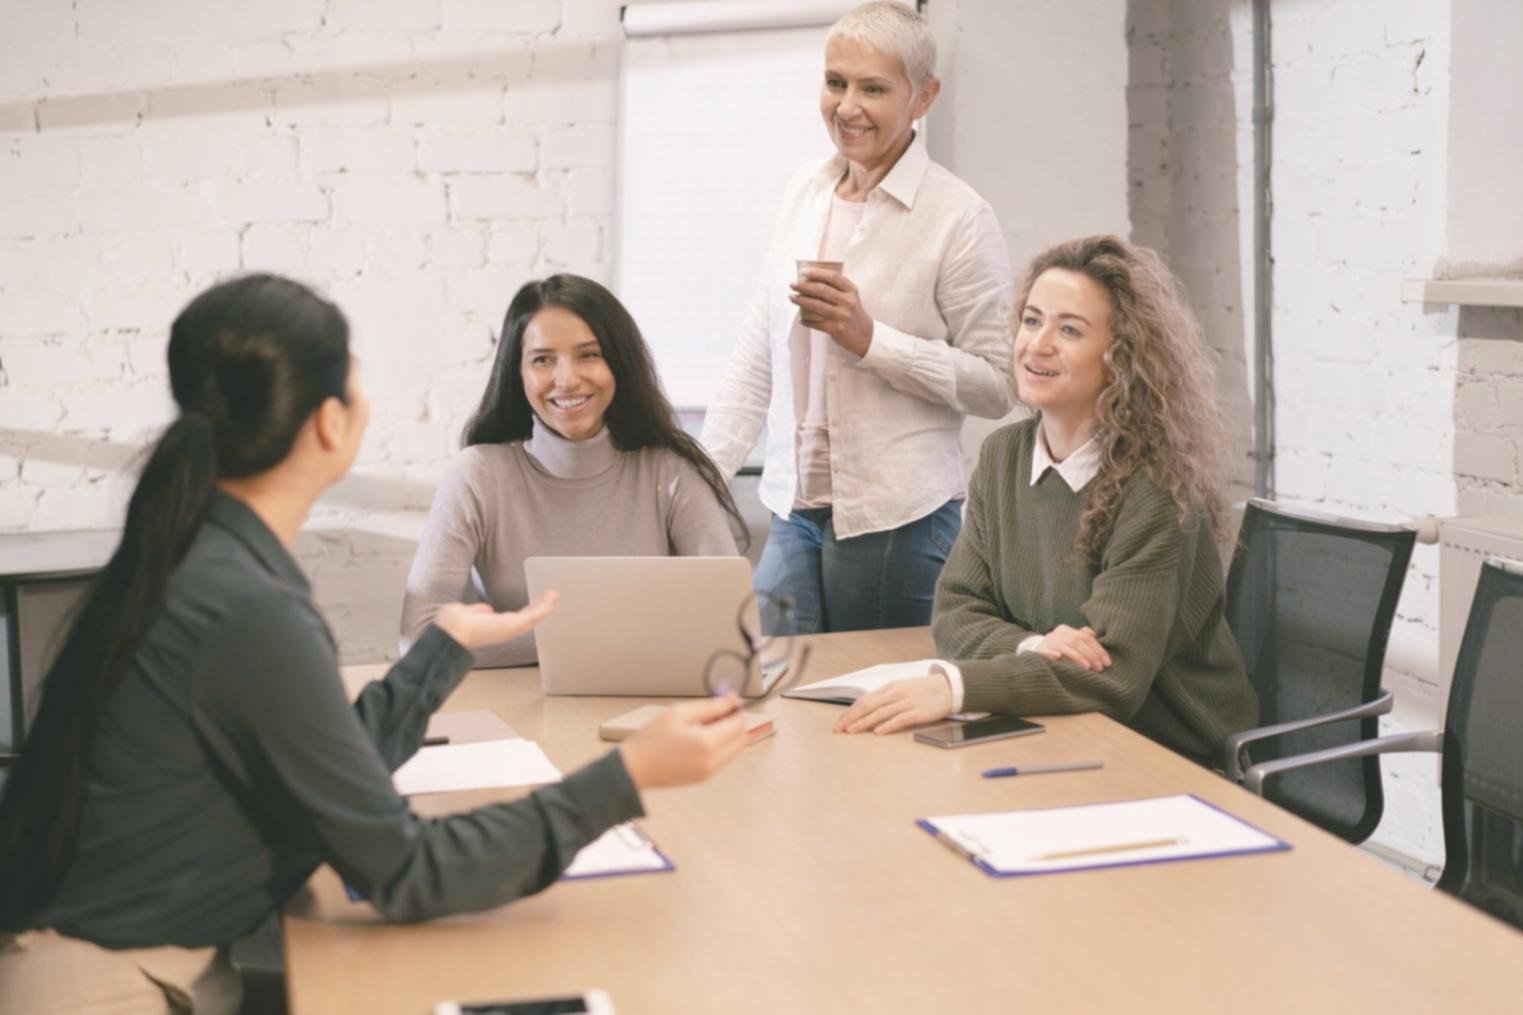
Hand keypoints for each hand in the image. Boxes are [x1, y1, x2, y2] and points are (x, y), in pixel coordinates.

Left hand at [432, 592, 556, 651]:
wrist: (451, 631)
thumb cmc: (454, 625)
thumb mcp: (469, 613)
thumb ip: (478, 611)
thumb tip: (486, 609)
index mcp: (494, 627)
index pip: (516, 618)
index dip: (528, 610)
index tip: (537, 602)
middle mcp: (504, 630)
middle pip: (528, 618)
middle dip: (540, 607)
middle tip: (551, 597)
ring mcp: (508, 630)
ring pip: (532, 618)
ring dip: (544, 606)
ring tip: (553, 596)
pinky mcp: (511, 627)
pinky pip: (530, 619)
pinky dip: (541, 612)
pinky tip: (550, 605)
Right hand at [620, 695, 748, 789]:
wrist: (636, 767)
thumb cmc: (652, 739)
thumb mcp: (679, 713)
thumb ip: (710, 707)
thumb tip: (731, 701)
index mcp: (707, 743)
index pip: (738, 724)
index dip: (736, 709)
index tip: (730, 700)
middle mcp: (712, 761)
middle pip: (741, 738)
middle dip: (736, 722)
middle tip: (720, 710)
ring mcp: (709, 771)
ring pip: (735, 749)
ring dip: (730, 734)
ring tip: (708, 724)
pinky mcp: (704, 777)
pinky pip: (724, 758)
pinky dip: (722, 746)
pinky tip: (703, 737)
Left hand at [790, 268, 873, 356]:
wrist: (865, 335)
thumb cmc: (853, 313)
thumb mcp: (850, 297)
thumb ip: (836, 289)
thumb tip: (811, 281)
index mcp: (851, 290)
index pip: (832, 277)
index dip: (816, 273)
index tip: (802, 272)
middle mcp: (848, 301)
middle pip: (821, 290)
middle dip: (803, 286)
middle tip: (792, 284)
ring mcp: (842, 315)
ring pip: (816, 305)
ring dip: (801, 301)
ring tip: (792, 297)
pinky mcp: (836, 329)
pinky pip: (817, 323)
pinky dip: (807, 321)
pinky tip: (801, 319)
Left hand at [833, 673, 952, 734]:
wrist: (948, 687)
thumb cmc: (923, 690)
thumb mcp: (901, 689)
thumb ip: (886, 698)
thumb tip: (867, 709)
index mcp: (889, 688)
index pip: (864, 700)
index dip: (850, 711)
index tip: (839, 722)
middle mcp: (895, 694)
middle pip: (868, 706)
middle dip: (851, 718)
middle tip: (839, 729)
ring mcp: (906, 702)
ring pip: (880, 713)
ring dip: (864, 722)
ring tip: (851, 731)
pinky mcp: (917, 712)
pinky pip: (899, 719)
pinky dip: (887, 725)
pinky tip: (878, 732)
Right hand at [1033, 624, 1110, 670]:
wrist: (1033, 650)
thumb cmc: (1058, 649)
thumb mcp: (1070, 641)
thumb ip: (1083, 637)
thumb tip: (1096, 634)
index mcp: (1066, 630)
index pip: (1085, 637)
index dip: (1098, 649)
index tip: (1107, 663)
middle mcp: (1056, 634)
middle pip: (1076, 641)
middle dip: (1090, 655)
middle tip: (1099, 668)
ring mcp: (1047, 642)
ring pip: (1064, 646)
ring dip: (1076, 656)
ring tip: (1087, 667)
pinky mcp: (1037, 650)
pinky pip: (1044, 651)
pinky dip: (1051, 654)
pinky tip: (1057, 658)